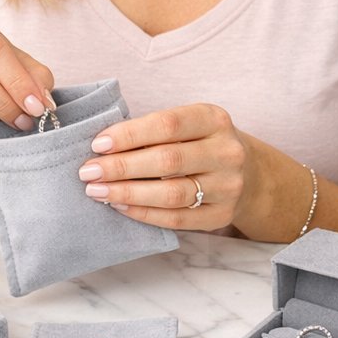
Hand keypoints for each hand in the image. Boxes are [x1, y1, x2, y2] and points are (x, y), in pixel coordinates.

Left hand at [77, 104, 248, 230]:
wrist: (249, 174)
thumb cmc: (201, 143)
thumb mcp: (188, 125)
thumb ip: (154, 130)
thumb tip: (102, 145)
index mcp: (214, 119)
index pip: (167, 124)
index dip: (129, 134)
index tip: (97, 144)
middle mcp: (227, 152)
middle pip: (167, 160)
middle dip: (121, 166)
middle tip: (88, 171)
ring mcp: (228, 186)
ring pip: (171, 193)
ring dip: (128, 193)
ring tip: (97, 191)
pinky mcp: (222, 215)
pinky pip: (176, 218)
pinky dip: (144, 213)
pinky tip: (120, 206)